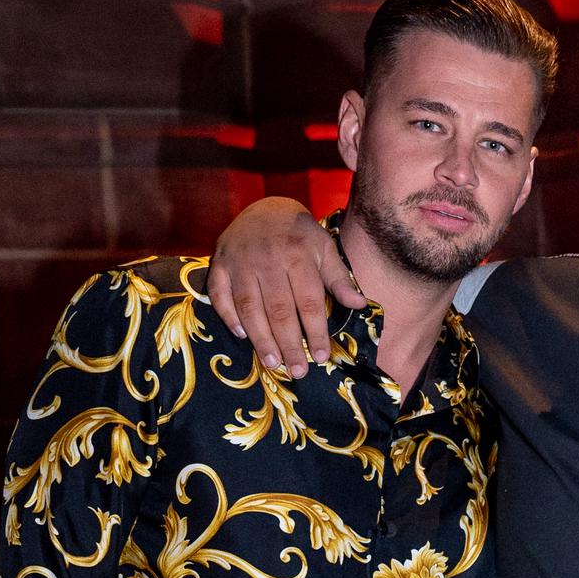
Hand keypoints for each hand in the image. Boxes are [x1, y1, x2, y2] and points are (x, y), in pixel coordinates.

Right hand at [207, 199, 362, 376]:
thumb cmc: (299, 235)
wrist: (265, 206)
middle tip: (297, 371)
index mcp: (296, 255)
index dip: (314, 332)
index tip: (320, 356)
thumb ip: (339, 278)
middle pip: (278, 309)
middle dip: (289, 344)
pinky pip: (219, 293)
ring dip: (260, 337)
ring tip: (272, 362)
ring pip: (249, 305)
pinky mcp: (219, 262)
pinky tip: (241, 335)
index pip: (308, 301)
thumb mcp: (324, 249)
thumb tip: (359, 304)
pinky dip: (228, 315)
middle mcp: (266, 258)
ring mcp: (239, 260)